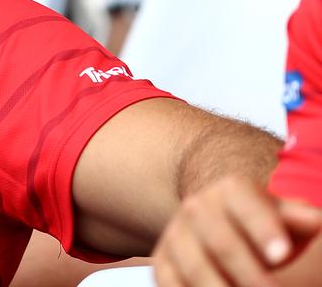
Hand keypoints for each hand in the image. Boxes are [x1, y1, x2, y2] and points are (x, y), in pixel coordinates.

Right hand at [153, 175, 321, 285]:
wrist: (213, 224)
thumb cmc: (259, 227)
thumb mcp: (281, 218)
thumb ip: (297, 219)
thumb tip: (314, 220)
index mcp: (231, 191)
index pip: (247, 207)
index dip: (264, 230)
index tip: (283, 255)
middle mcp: (196, 207)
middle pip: (222, 243)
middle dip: (249, 274)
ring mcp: (175, 235)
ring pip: (196, 268)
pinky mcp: (162, 262)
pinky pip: (172, 283)